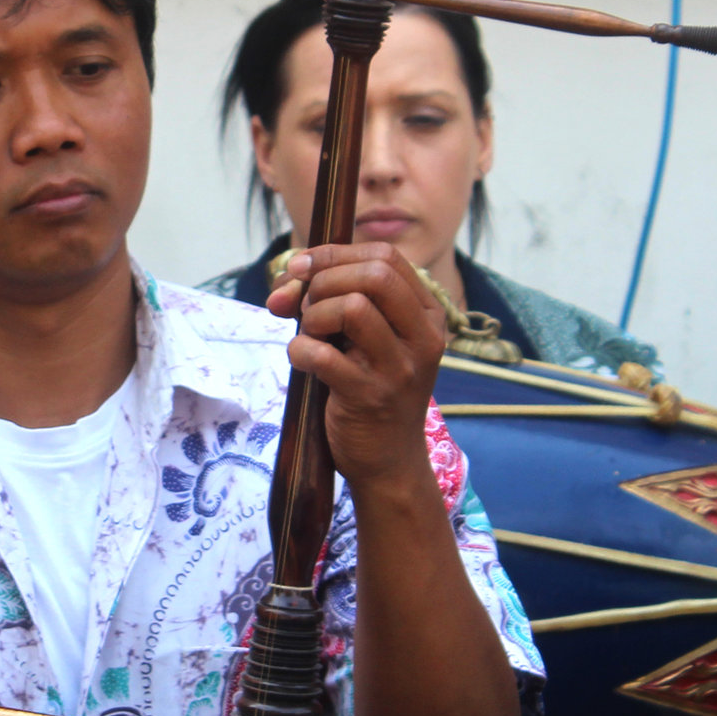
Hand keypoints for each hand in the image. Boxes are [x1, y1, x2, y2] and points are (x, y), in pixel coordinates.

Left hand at [266, 241, 445, 489]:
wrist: (388, 461)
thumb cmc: (370, 389)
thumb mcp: (368, 338)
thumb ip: (336, 300)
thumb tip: (289, 278)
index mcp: (427, 315)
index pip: (385, 257)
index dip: (334, 254)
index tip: (302, 270)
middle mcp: (422, 337)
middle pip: (374, 274)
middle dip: (323, 282)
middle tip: (305, 309)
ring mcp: (400, 369)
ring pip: (352, 307)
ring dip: (314, 316)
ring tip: (311, 336)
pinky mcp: (370, 397)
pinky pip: (323, 354)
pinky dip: (299, 350)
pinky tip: (303, 361)